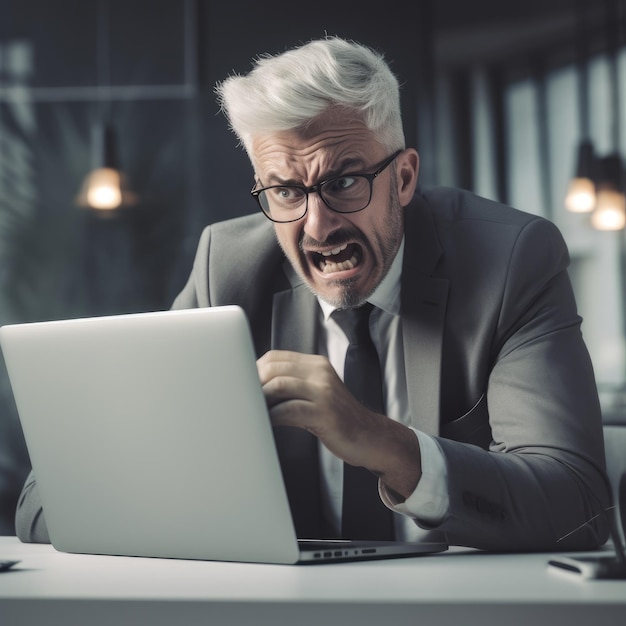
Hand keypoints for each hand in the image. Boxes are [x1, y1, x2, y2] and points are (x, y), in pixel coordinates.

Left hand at [257, 350, 421, 498]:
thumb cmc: (336, 419)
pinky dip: (272, 416)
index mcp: (316, 365)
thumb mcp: (315, 394)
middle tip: (241, 401)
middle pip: (274, 368)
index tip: (242, 386)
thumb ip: (292, 387)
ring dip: (259, 400)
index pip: (275, 357)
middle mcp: (320, 373)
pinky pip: (289, 410)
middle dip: (252, 384)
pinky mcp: (325, 412)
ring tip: (249, 412)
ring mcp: (324, 391)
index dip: (254, 370)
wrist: (369, 437)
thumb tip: (254, 391)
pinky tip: (264, 424)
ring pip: (279, 385)